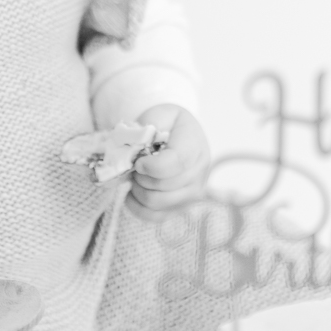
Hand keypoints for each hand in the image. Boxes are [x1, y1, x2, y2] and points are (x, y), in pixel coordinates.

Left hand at [126, 104, 209, 219]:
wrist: (180, 133)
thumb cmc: (167, 122)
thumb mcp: (159, 114)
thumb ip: (147, 127)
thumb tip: (133, 150)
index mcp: (194, 145)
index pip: (176, 164)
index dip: (152, 166)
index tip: (138, 162)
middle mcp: (199, 172)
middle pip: (165, 186)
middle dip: (141, 176)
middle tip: (133, 166)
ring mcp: (192, 193)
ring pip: (158, 203)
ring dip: (138, 191)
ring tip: (134, 177)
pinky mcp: (181, 206)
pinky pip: (156, 217)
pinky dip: (138, 208)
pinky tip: (131, 195)